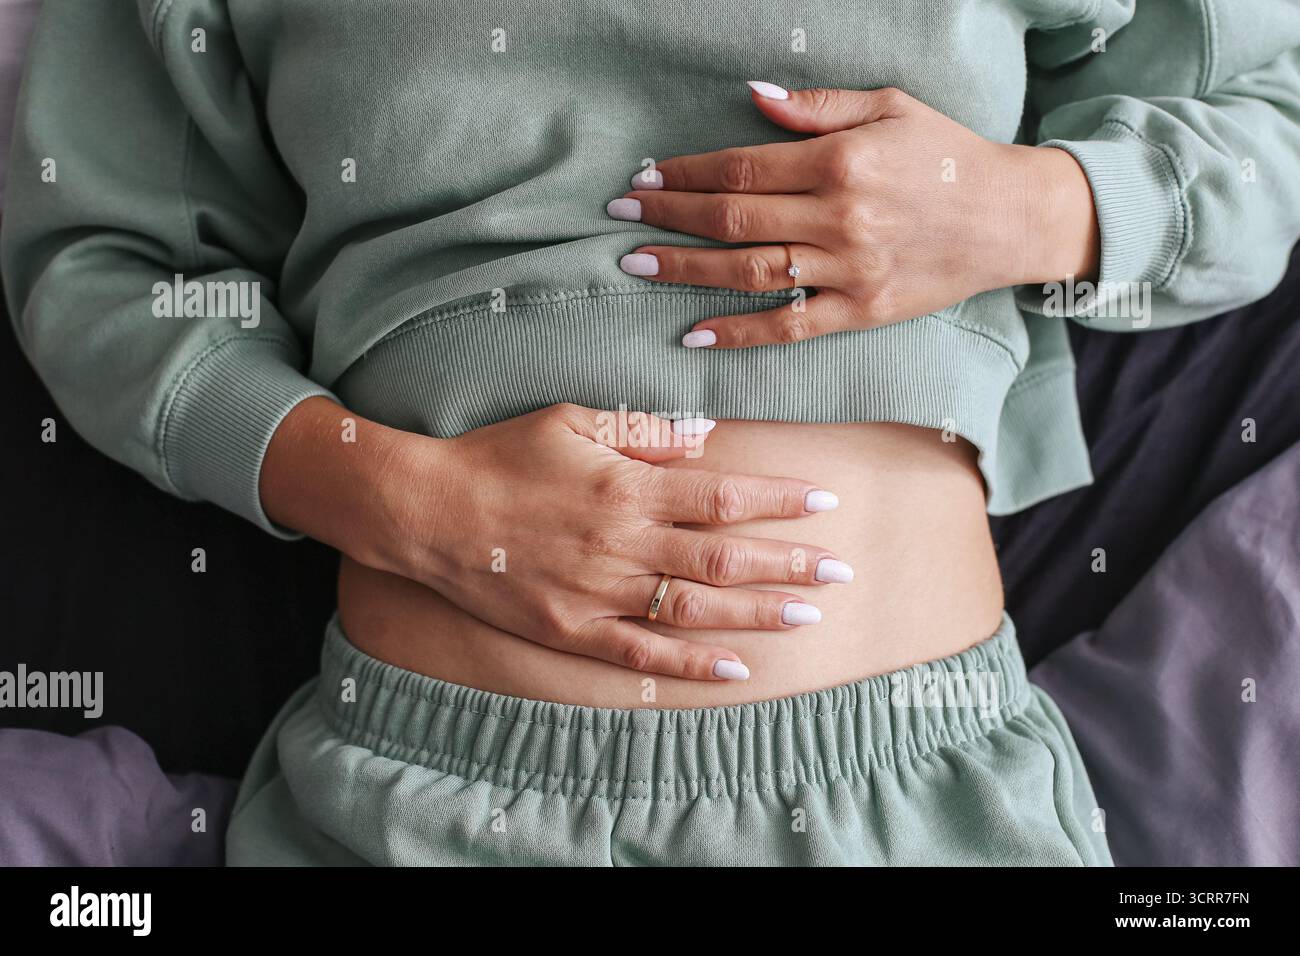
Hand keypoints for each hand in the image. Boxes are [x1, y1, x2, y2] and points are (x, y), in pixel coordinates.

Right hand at [261, 398, 849, 680]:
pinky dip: (692, 663)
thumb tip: (706, 436)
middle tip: (840, 571)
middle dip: (790, 564)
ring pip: (695, 610)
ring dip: (758, 615)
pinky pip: (642, 653)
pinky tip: (736, 668)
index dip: (780, 501)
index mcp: (628, 486)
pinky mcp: (573, 629)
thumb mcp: (570, 419)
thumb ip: (642, 430)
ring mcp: (599, 591)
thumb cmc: (501, 455)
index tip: (825, 502)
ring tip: (809, 617)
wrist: (430, 511)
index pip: (724, 496)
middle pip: (724, 559)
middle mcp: (623, 542)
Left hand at [610, 83, 1099, 347]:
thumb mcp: (891, 106)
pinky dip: (740, 332)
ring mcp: (848, 270)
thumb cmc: (947, 155)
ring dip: (686, 269)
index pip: (742, 165)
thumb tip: (752, 97)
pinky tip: (694, 333)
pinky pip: (790, 327)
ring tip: (636, 265)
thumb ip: (819, 106)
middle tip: (620, 216)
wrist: (1010, 218)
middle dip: (669, 216)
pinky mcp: (860, 312)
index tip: (645, 177)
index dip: (686, 171)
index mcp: (841, 161)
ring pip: (750, 271)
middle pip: (733, 217)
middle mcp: (839, 217)